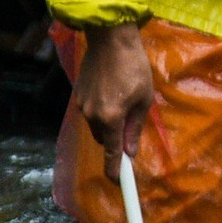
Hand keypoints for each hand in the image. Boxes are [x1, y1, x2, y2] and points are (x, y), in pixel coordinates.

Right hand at [76, 22, 152, 183]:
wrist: (110, 40)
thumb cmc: (134, 67)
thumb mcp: (144, 98)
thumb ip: (135, 127)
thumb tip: (130, 151)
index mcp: (110, 117)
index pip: (111, 152)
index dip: (114, 169)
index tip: (118, 182)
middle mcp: (92, 115)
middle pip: (103, 139)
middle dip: (115, 137)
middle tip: (130, 121)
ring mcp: (82, 105)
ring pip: (96, 125)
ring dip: (108, 122)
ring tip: (123, 98)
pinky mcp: (77, 95)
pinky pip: (90, 111)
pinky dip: (100, 109)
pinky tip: (111, 90)